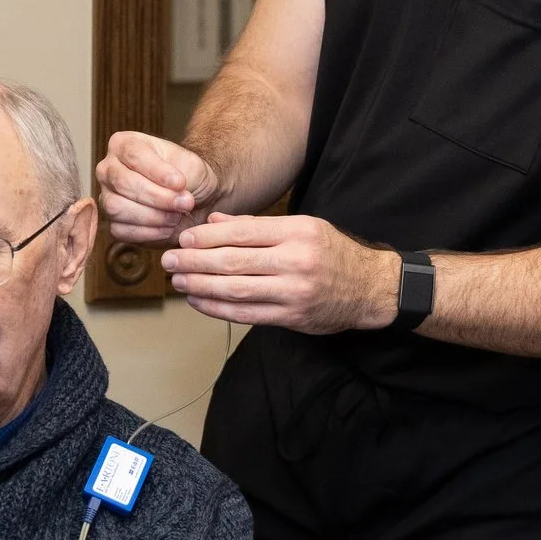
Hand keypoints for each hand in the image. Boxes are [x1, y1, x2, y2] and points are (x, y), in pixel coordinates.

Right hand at [96, 131, 220, 244]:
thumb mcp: (191, 165)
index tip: (181, 183)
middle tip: (185, 203)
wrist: (194, 198)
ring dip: (153, 216)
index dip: (157, 172)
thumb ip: (182, 176)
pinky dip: (149, 232)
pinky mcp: (113, 223)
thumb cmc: (188, 175)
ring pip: (117, 207)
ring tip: (177, 215)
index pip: (133, 155)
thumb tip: (175, 194)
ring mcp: (106, 197)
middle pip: (123, 183)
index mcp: (124, 144)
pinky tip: (168, 227)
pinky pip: (121, 230)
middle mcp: (108, 169)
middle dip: (157, 197)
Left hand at [159, 213, 398, 332]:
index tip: (184, 238)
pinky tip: (199, 301)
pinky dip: (218, 308)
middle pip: (233, 261)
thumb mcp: (303, 227)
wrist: (370, 288)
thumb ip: (258, 226)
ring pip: (236, 289)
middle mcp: (295, 261)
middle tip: (169, 260)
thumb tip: (214, 221)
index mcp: (297, 232)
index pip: (241, 233)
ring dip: (200, 285)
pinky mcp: (292, 317)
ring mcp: (294, 292)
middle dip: (194, 260)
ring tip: (178, 280)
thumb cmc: (333, 253)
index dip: (207, 236)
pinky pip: (247, 314)